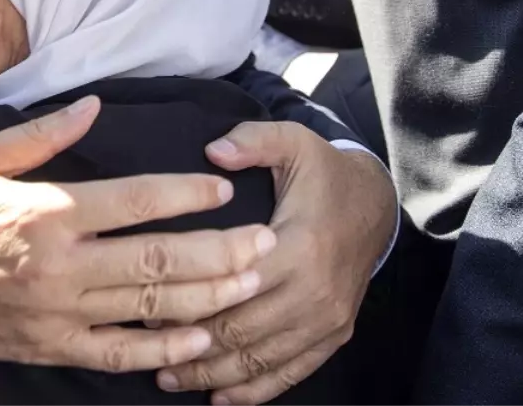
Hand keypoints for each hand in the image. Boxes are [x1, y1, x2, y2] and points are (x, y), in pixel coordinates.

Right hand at [0, 96, 276, 371]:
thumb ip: (41, 135)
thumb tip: (92, 104)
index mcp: (43, 210)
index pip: (134, 200)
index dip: (185, 193)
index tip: (222, 187)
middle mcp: (58, 264)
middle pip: (158, 258)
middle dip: (220, 250)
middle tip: (264, 240)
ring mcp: (55, 313)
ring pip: (149, 307)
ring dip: (207, 296)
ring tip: (251, 283)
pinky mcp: (47, 348)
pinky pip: (116, 354)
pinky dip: (161, 350)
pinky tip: (198, 339)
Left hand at [156, 122, 396, 404]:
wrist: (376, 204)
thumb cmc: (322, 172)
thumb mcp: (291, 142)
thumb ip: (252, 141)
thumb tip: (213, 150)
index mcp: (299, 246)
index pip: (235, 285)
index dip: (190, 302)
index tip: (148, 307)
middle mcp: (316, 291)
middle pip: (244, 331)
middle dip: (193, 347)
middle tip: (147, 351)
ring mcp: (328, 319)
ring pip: (263, 359)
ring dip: (215, 375)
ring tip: (169, 379)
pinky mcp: (335, 334)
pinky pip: (293, 372)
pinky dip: (256, 389)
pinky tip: (221, 397)